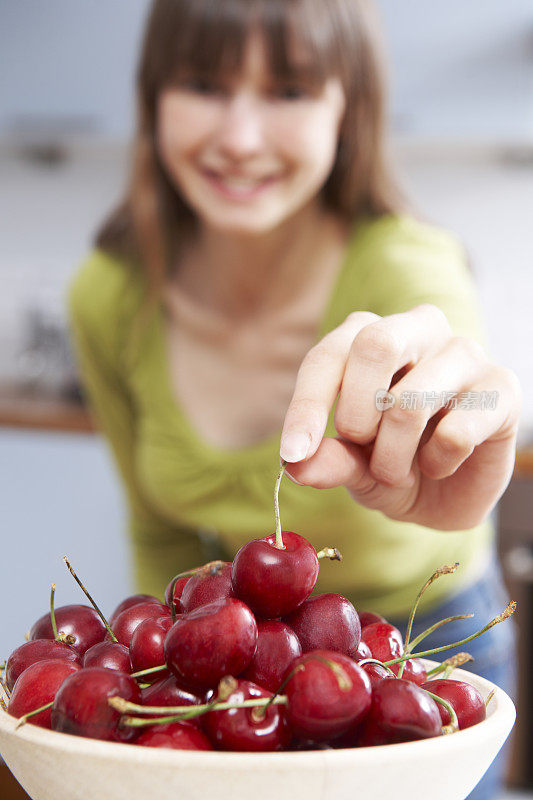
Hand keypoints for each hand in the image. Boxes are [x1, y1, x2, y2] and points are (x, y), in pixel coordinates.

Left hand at [280, 304, 520, 529]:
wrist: (448, 494)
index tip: (293, 452)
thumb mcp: (352, 466)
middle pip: (374, 344)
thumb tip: (296, 464)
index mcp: (370, 334)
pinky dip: (437, 464)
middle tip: (361, 447)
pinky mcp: (502, 386)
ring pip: (411, 401)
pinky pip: (456, 432)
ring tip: (397, 471)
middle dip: (356, 415)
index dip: (306, 405)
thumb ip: (328, 460)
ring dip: (393, 456)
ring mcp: (464, 352)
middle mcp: (418, 329)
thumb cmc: (393, 463)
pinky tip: (440, 465)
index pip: (329, 355)